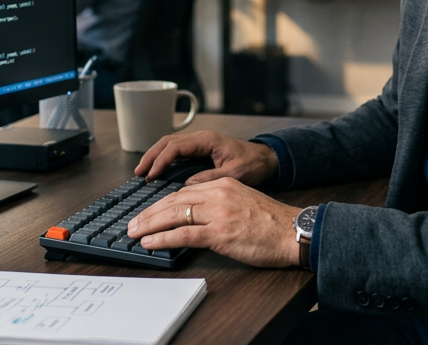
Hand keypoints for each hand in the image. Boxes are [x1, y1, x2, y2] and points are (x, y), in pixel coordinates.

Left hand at [126, 178, 301, 266]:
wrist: (294, 231)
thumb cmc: (272, 223)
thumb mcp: (242, 203)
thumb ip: (219, 205)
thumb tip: (196, 219)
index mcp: (223, 185)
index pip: (183, 191)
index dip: (162, 203)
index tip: (149, 213)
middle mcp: (218, 194)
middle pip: (173, 200)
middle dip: (149, 213)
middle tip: (132, 223)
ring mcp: (218, 213)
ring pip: (174, 214)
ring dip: (149, 225)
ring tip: (134, 233)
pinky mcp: (220, 233)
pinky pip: (183, 235)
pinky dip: (162, 239)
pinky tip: (150, 243)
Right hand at [134, 130, 278, 186]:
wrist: (265, 159)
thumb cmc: (252, 164)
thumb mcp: (234, 174)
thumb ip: (211, 177)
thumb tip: (187, 185)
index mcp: (207, 140)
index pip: (176, 147)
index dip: (161, 160)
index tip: (151, 175)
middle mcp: (200, 138)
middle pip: (167, 142)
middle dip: (151, 156)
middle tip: (138, 172)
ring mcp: (199, 142)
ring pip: (169, 144)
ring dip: (155, 156)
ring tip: (142, 172)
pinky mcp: (199, 149)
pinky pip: (176, 151)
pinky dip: (164, 159)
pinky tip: (157, 171)